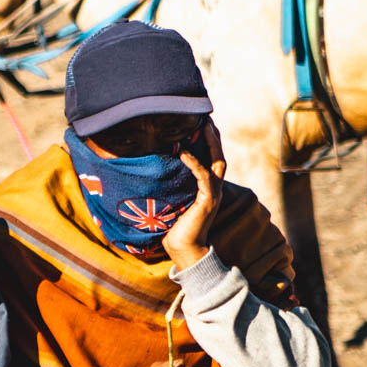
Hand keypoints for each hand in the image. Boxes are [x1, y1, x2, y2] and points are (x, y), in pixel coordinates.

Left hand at [162, 120, 226, 271]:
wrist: (182, 249)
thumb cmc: (172, 227)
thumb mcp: (170, 199)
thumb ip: (169, 184)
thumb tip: (147, 168)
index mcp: (206, 187)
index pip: (212, 158)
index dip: (209, 140)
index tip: (200, 122)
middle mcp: (214, 188)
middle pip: (219, 155)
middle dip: (214, 136)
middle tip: (205, 118)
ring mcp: (213, 194)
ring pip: (218, 162)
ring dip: (211, 143)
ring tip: (202, 127)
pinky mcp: (208, 200)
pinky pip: (204, 177)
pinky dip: (195, 164)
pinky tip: (184, 153)